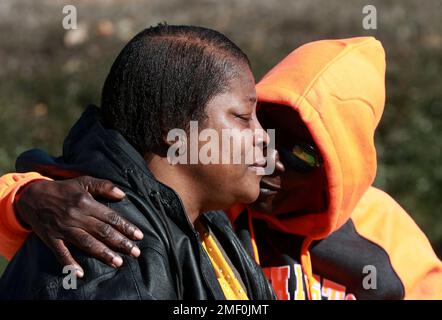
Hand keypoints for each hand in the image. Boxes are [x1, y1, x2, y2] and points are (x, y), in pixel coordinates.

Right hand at [14, 176, 143, 276]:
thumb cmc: (63, 189)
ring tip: (118, 262)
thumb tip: (122, 195)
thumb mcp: (83, 181)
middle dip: (121, 243)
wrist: (31, 196)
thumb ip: (104, 186)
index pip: (110, 217)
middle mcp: (76, 216)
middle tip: (135, 252)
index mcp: (86, 203)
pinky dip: (70, 264)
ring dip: (103, 253)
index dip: (126, 227)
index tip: (139, 236)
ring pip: (86, 243)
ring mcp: (63, 229)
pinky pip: (61, 253)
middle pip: (102, 232)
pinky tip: (80, 273)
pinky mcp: (51, 239)